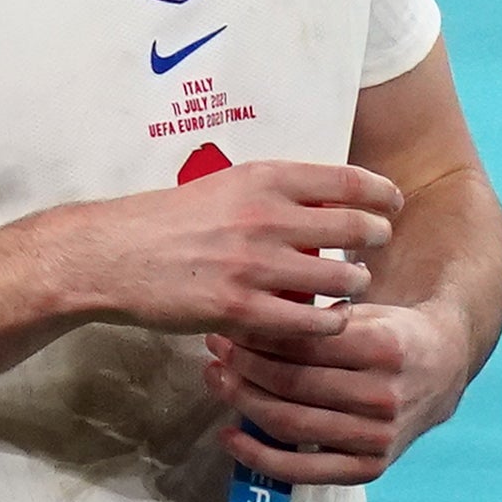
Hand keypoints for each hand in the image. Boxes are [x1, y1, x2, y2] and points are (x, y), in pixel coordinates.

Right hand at [54, 160, 401, 341]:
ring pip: (343, 279)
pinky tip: (324, 320)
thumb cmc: (165, 221)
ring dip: (354, 286)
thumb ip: (274, 192)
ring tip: (346, 289)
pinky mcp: (240, 310)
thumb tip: (326, 203)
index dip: (382, 195)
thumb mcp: (224, 186)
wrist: (110, 255)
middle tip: (373, 250)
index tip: (392, 205)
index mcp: (264, 179)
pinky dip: (328, 323)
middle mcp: (266, 217)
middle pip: (356, 229)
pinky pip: (311, 321)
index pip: (349, 181)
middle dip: (375, 241)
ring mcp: (255, 266)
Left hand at [207, 294, 470, 486]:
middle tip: (217, 351)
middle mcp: (383, 395)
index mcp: (384, 348)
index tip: (228, 330)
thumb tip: (248, 320)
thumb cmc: (392, 334)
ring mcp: (378, 437)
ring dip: (243, 402)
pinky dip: (258, 457)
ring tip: (218, 381)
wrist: (443, 370)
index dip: (256, 338)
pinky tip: (229, 436)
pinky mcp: (370, 468)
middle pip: (290, 384)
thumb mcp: (366, 312)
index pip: (301, 345)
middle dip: (243, 366)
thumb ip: (317, 318)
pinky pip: (302, 471)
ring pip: (290, 423)